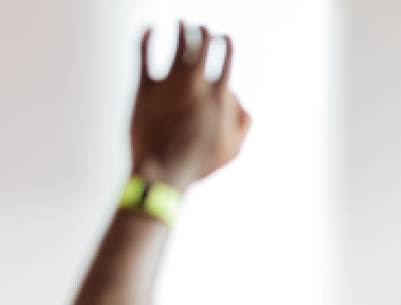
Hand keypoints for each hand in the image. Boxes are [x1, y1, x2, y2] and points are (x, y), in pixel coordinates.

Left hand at [130, 24, 250, 191]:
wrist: (163, 172)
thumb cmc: (200, 163)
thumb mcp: (234, 148)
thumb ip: (243, 121)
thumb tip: (238, 99)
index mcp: (220, 96)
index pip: (226, 57)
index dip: (226, 43)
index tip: (224, 38)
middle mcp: (196, 85)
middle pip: (203, 45)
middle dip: (205, 32)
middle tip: (203, 28)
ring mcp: (169, 84)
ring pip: (177, 44)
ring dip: (182, 29)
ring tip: (183, 23)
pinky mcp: (144, 89)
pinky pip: (143, 54)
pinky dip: (146, 37)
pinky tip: (149, 27)